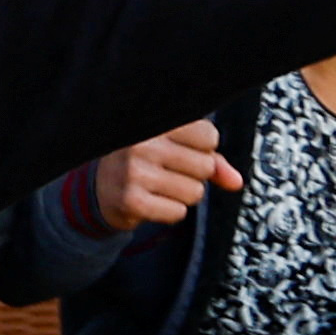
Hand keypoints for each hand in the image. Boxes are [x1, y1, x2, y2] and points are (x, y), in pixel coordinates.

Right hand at [94, 119, 239, 227]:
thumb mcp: (175, 147)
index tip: (180, 149)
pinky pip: (178, 213)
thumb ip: (211, 159)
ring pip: (195, 192)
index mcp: (154, 121)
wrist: (99, 187)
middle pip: (205, 166)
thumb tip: (236, 182)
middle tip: (168, 170)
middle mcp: (142, 143)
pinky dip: (170, 211)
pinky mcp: (132, 200)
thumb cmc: (143, 161)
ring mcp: (135, 172)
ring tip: (159, 185)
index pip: (209, 135)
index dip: (202, 148)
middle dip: (194, 174)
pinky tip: (151, 200)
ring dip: (183, 195)